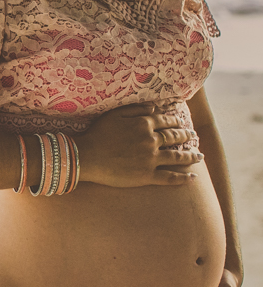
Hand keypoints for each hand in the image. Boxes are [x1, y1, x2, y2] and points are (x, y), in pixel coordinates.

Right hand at [72, 103, 203, 186]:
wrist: (86, 157)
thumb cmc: (97, 134)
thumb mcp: (114, 115)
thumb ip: (136, 109)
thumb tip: (155, 107)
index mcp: (144, 124)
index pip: (166, 121)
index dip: (175, 121)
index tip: (181, 122)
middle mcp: (151, 141)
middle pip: (174, 137)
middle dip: (186, 136)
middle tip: (193, 136)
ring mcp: (151, 159)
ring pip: (177, 157)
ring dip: (191, 156)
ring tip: (199, 156)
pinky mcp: (147, 176)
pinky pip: (169, 177)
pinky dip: (183, 178)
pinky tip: (193, 178)